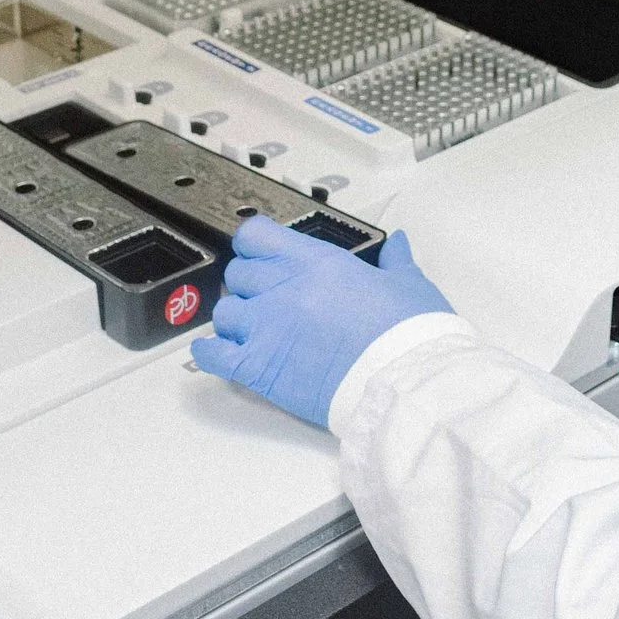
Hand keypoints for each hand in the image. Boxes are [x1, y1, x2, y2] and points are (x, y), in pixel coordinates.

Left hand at [190, 217, 452, 427]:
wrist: (401, 382)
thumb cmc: (406, 335)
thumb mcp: (408, 284)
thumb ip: (395, 260)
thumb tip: (397, 242)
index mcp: (313, 262)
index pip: (256, 236)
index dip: (256, 245)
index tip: (264, 255)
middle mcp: (282, 289)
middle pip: (237, 274)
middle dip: (249, 285)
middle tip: (268, 299)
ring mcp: (266, 328)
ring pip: (223, 313)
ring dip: (235, 321)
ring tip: (253, 332)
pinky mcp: (259, 367)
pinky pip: (213, 355)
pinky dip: (210, 354)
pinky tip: (217, 354)